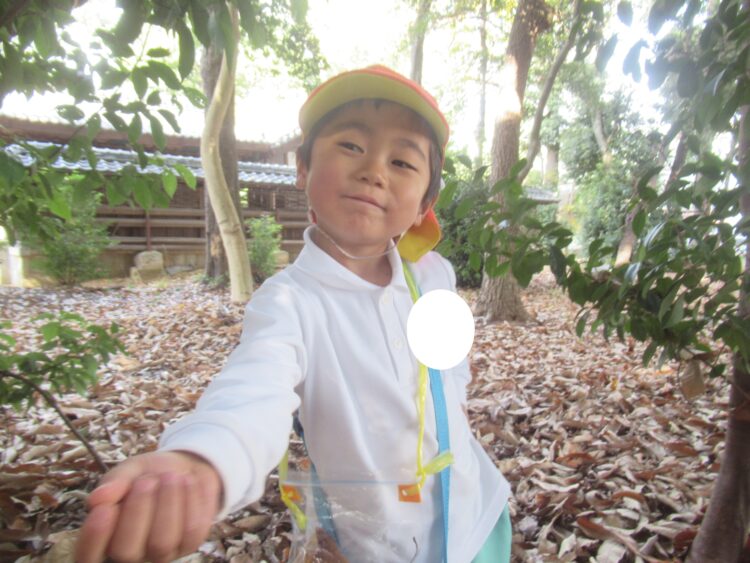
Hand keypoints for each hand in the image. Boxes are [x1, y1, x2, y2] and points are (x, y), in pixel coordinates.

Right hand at [75, 450, 221, 562]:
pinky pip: (192, 530)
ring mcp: (161, 554)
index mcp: (105, 539)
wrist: (184, 468)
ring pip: (162, 542)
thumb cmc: (147, 474)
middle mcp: (130, 555)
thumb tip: (97, 499)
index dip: (93, 539)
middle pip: (125, 552)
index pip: (87, 557)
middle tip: (146, 481)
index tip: (103, 509)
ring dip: (167, 502)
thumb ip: (113, 483)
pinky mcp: (189, 544)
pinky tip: (187, 482)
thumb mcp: (128, 472)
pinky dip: (190, 501)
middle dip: (137, 511)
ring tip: (170, 476)